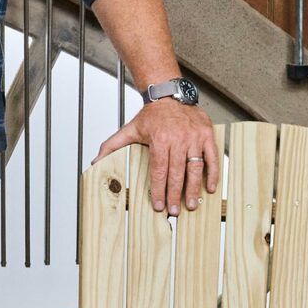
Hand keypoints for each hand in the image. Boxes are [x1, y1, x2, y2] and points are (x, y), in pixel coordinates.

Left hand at [96, 98, 221, 213]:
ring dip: (194, 188)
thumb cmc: (151, 115)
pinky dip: (212, 173)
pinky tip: (209, 187)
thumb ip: (111, 146)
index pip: (159, 170)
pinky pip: (212, 157)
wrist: (169, 95)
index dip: (159, 190)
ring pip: (195, 168)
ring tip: (191, 205)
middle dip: (175, 194)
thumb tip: (95, 162)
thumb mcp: (129, 129)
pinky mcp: (206, 135)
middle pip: (176, 172)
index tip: (158, 205)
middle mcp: (178, 138)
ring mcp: (194, 137)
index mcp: (159, 139)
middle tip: (174, 211)